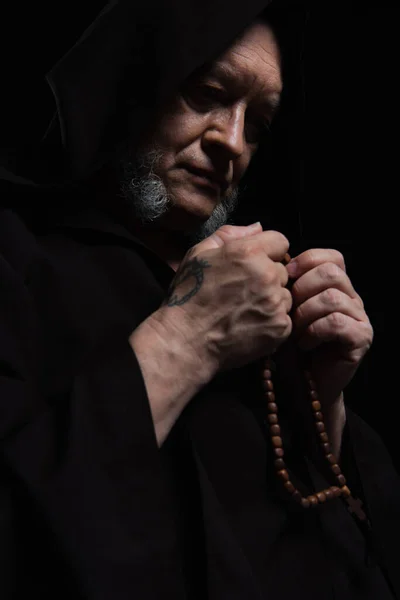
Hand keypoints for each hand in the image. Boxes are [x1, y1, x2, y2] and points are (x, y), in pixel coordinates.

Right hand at [152, 222, 291, 374]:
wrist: (186, 340)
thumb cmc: (188, 297)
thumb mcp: (198, 254)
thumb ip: (229, 234)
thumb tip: (257, 227)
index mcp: (248, 252)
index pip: (280, 242)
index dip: (267, 252)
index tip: (254, 265)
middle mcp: (267, 275)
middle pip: (283, 270)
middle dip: (268, 277)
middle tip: (244, 292)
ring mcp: (275, 303)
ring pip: (285, 295)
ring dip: (271, 300)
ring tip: (245, 310)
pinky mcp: (280, 328)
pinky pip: (285, 318)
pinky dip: (272, 322)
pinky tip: (250, 325)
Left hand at [287, 249, 373, 405]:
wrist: (301, 386)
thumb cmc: (289, 347)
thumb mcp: (284, 311)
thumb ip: (286, 287)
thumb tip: (276, 261)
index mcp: (336, 287)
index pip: (331, 257)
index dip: (307, 260)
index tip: (285, 275)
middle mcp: (352, 298)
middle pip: (332, 272)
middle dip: (302, 289)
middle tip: (287, 312)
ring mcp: (360, 318)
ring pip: (333, 297)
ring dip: (305, 314)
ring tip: (294, 333)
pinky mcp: (361, 338)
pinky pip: (336, 323)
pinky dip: (314, 332)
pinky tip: (305, 344)